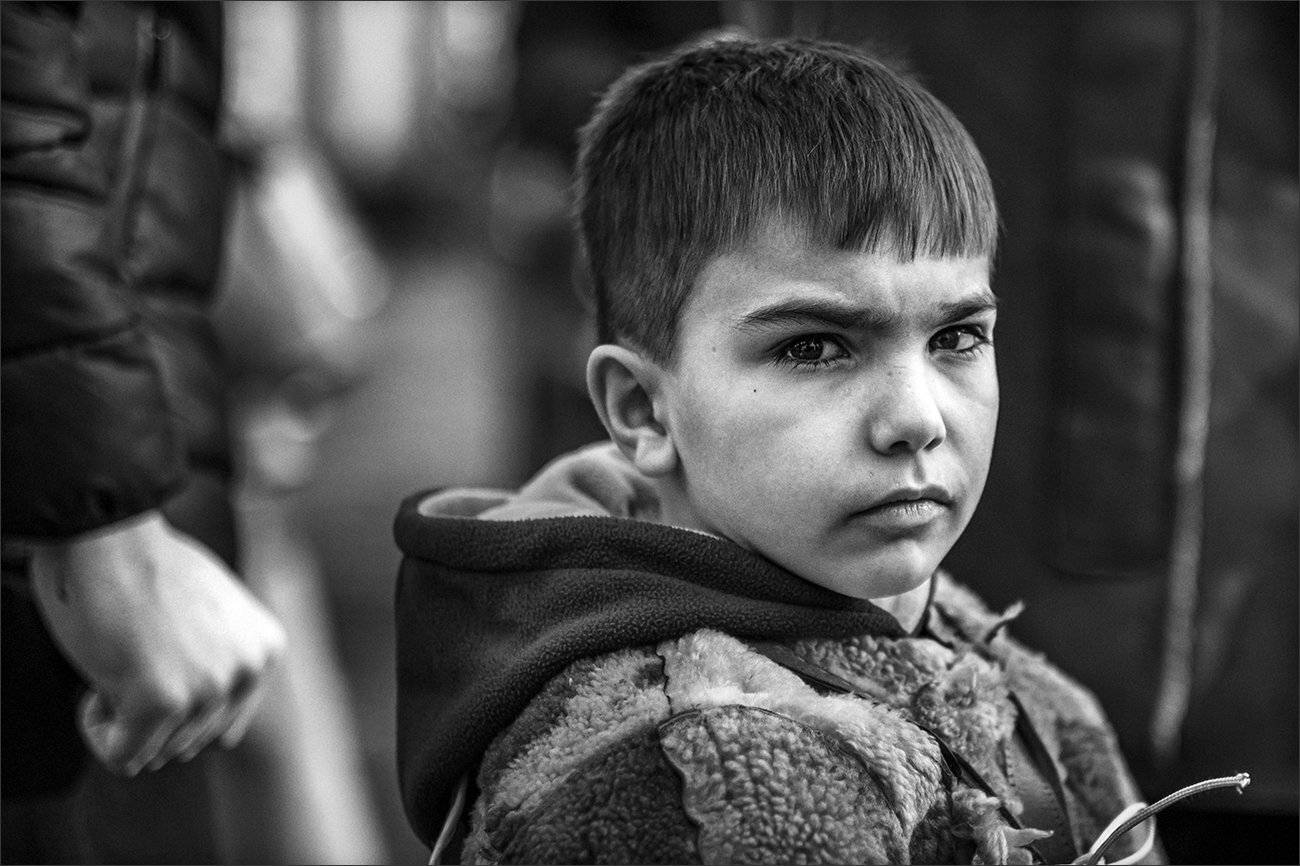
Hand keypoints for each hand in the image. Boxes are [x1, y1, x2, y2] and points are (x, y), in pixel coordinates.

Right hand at [29, 511, 285, 775]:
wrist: (107, 534)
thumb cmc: (147, 566)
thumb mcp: (215, 612)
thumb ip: (226, 661)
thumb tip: (224, 728)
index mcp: (266, 649)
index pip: (223, 724)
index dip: (178, 700)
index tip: (158, 650)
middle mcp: (249, 669)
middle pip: (189, 740)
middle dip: (150, 710)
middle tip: (131, 650)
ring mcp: (209, 686)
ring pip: (156, 751)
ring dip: (125, 717)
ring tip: (120, 655)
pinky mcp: (163, 700)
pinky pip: (123, 756)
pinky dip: (99, 730)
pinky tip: (99, 679)